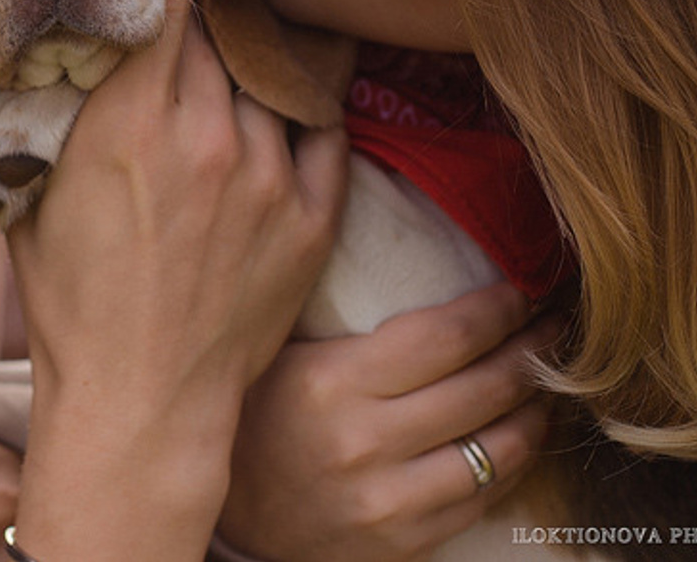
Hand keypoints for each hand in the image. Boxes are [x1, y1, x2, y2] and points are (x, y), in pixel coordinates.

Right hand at [7, 0, 349, 560]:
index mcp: (129, 122)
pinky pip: (320, 127)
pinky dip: (305, 97)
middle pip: (218, 21)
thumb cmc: (70, 299)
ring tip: (240, 31)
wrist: (142, 403)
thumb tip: (58, 45)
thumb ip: (51, 113)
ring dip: (253, 42)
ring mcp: (267, 174)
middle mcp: (205, 134)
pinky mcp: (313, 214)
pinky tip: (297, 79)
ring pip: (270, 68)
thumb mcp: (33, 193)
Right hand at [217, 282, 560, 561]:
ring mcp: (389, 499)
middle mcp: (364, 440)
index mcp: (331, 380)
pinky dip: (516, 460)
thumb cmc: (260, 416)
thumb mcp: (285, 354)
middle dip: (532, 348)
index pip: (443, 336)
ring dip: (536, 406)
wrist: (235, 519)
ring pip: (497, 447)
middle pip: (482, 386)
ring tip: (551, 377)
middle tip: (557, 322)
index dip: (496, 310)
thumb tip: (422, 257)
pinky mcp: (406, 541)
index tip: (522, 290)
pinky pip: (484, 496)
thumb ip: (347, 318)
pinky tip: (524, 432)